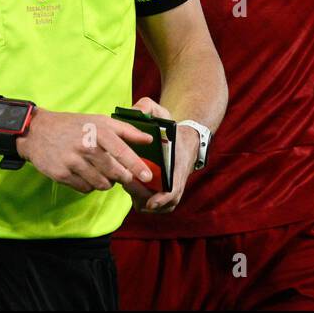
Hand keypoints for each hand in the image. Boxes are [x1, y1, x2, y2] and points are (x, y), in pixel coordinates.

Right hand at [16, 108, 154, 193]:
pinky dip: (89, 185)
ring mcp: (72, 161)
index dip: (136, 165)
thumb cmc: (74, 126)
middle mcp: (86, 146)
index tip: (147, 176)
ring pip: (101, 184)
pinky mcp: (62, 174)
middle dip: (123, 177)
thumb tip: (149, 139)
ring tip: (101, 172)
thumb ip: (126, 130)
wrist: (38, 131)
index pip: (122, 151)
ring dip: (106, 182)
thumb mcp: (99, 121)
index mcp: (98, 131)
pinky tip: (85, 174)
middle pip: (114, 172)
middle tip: (123, 175)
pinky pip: (85, 189)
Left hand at [129, 97, 195, 213]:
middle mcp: (175, 184)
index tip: (151, 203)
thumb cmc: (171, 130)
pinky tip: (129, 183)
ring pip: (150, 205)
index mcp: (179, 168)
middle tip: (127, 183)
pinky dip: (138, 198)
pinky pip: (148, 204)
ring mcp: (168, 192)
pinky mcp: (161, 195)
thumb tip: (135, 110)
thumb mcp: (163, 114)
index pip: (173, 192)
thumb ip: (148, 107)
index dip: (162, 200)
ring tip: (127, 182)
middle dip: (142, 196)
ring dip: (138, 197)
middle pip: (157, 203)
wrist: (186, 142)